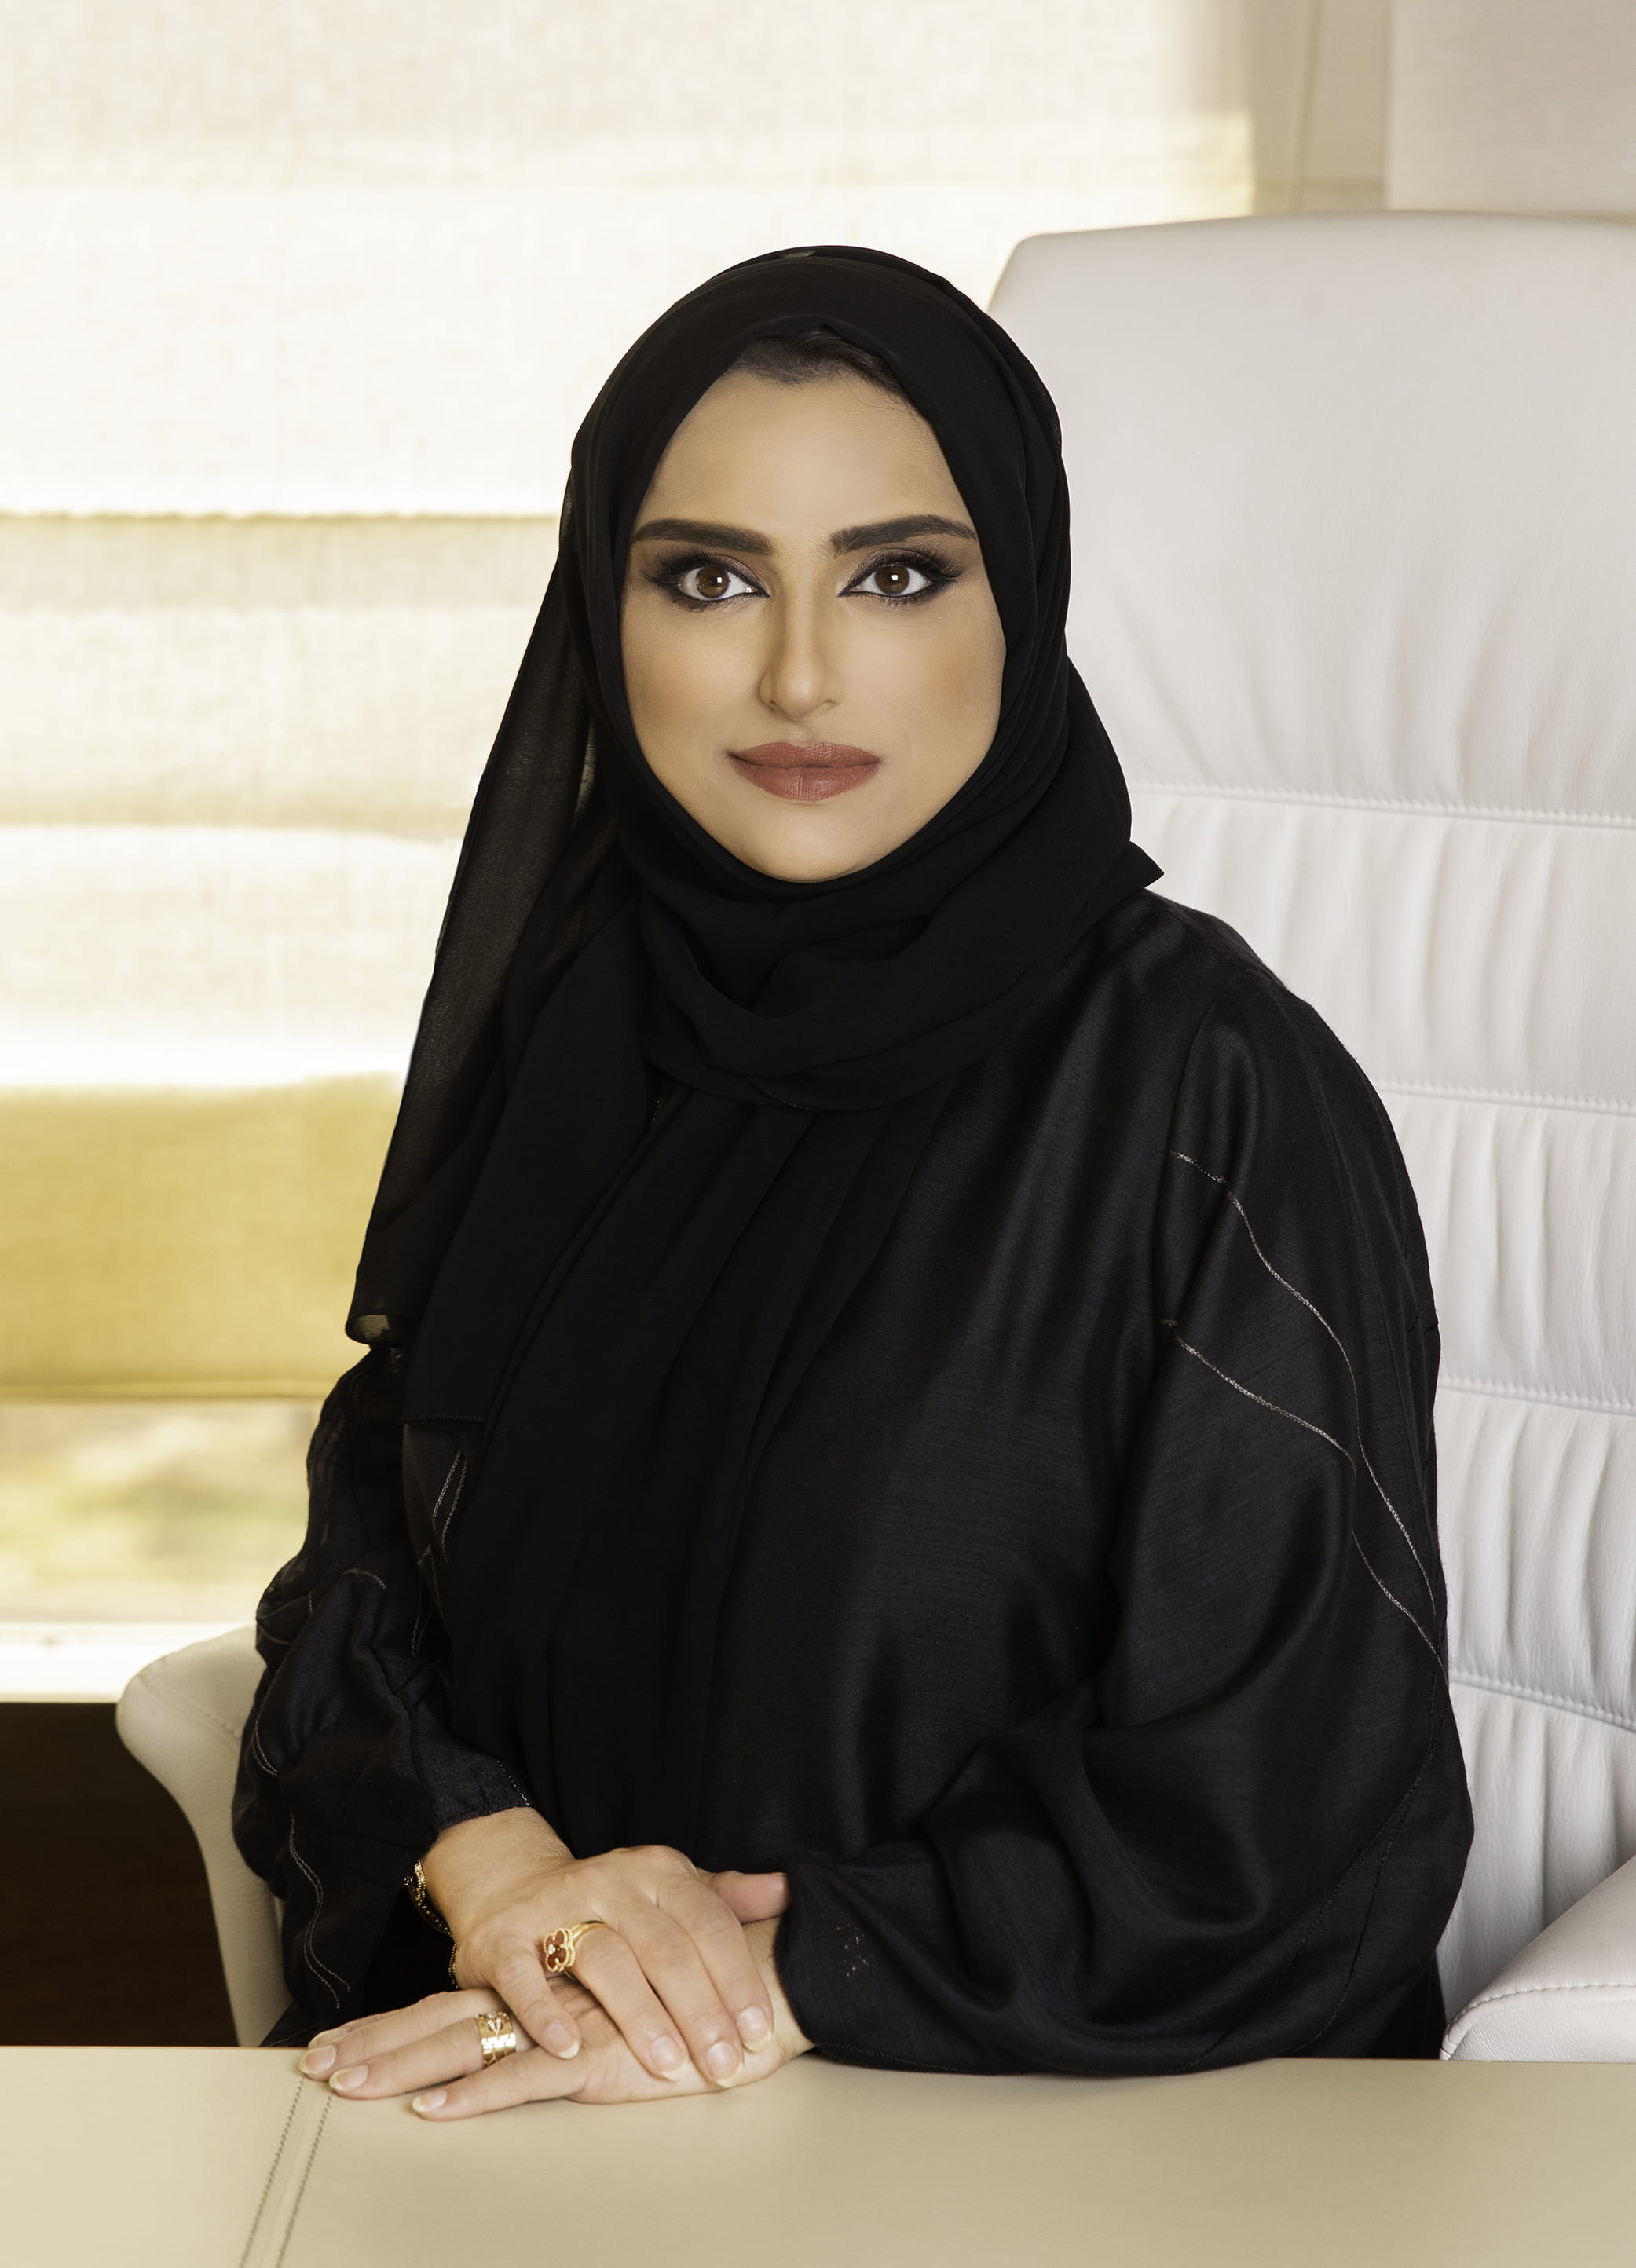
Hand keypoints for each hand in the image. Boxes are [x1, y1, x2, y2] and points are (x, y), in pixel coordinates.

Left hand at [299, 1919, 808, 2116]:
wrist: (770, 1982)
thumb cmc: (713, 1996)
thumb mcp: (644, 2000)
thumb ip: (605, 2004)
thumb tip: (569, 2027)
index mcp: (554, 1986)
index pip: (462, 2001)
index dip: (399, 2021)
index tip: (342, 2039)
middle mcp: (551, 1997)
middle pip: (446, 2018)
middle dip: (376, 2043)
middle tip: (313, 2065)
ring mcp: (570, 2025)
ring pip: (469, 2044)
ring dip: (401, 2068)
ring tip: (343, 2085)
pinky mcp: (595, 2057)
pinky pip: (525, 2078)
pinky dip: (476, 2096)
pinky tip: (433, 2109)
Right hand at [412, 1808, 792, 2089]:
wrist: (511, 1883)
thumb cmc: (609, 1904)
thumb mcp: (669, 1890)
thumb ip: (726, 1896)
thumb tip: (789, 1893)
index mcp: (657, 1871)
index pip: (708, 1923)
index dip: (737, 1978)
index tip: (760, 2031)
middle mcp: (610, 1881)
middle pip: (663, 1946)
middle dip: (699, 2009)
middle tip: (724, 2064)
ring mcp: (555, 1907)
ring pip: (604, 1959)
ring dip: (638, 2014)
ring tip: (667, 2063)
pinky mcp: (503, 1939)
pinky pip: (525, 1976)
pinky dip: (546, 2012)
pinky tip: (570, 2047)